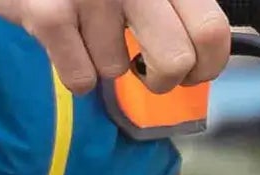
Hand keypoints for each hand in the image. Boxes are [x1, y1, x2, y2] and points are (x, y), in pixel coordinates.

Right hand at [0, 0, 232, 93]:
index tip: (193, 71)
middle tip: (145, 70)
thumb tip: (204, 61)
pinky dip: (74, 72)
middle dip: (162, 79)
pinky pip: (80, 78)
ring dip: (102, 61)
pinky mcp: (48, 13)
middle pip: (175, 60)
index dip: (207, 65)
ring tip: (87, 30)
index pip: (211, 31)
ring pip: (116, 69)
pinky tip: (66, 40)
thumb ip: (176, 10)